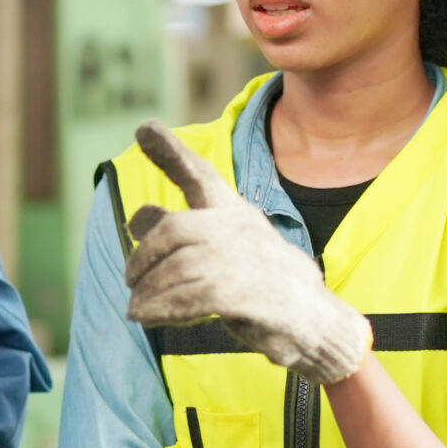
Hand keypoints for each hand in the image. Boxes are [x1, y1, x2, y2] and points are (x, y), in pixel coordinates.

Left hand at [121, 122, 369, 386]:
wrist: (316, 320)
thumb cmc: (266, 283)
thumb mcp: (225, 250)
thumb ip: (183, 232)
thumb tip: (134, 219)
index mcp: (235, 212)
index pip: (200, 175)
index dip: (171, 152)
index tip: (143, 127)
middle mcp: (239, 228)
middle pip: (174, 230)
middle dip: (144, 255)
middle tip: (130, 278)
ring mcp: (243, 260)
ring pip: (176, 267)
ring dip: (149, 289)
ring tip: (137, 306)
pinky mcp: (244, 294)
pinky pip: (188, 298)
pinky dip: (159, 308)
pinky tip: (145, 317)